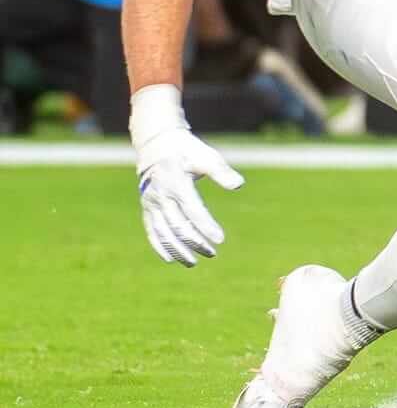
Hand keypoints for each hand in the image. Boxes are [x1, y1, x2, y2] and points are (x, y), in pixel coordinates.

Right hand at [133, 86, 245, 265]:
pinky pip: (152, 231)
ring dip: (178, 249)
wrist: (157, 145)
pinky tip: (171, 259)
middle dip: (195, 242)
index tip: (220, 240)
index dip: (206, 226)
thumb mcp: (206, 156)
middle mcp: (161, 196)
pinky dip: (160, 246)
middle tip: (212, 253)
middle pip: (178, 226)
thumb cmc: (187, 150)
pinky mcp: (147, 208)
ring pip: (163, 232)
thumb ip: (221, 172)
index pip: (193, 210)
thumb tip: (238, 185)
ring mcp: (151, 203)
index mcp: (177, 183)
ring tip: (193, 262)